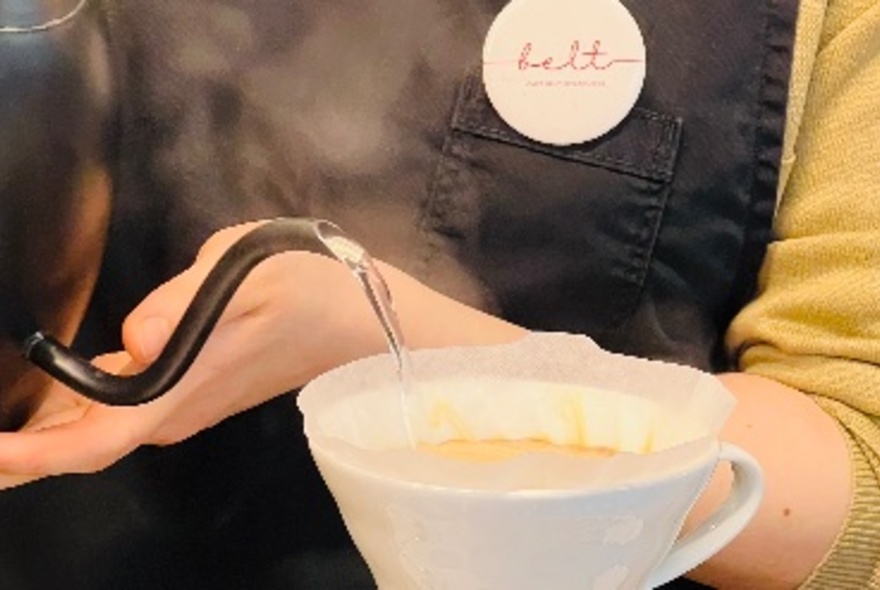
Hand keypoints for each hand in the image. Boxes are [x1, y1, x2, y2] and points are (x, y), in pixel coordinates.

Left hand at [0, 220, 524, 485]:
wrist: (369, 319)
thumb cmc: (316, 287)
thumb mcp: (249, 270)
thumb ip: (181, 302)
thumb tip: (131, 338)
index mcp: (185, 382)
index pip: (96, 439)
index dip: (34, 455)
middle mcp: (182, 407)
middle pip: (90, 446)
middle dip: (30, 450)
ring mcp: (194, 404)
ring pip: (108, 432)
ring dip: (53, 431)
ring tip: (10, 420)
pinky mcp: (204, 390)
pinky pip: (130, 413)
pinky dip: (87, 412)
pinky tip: (69, 388)